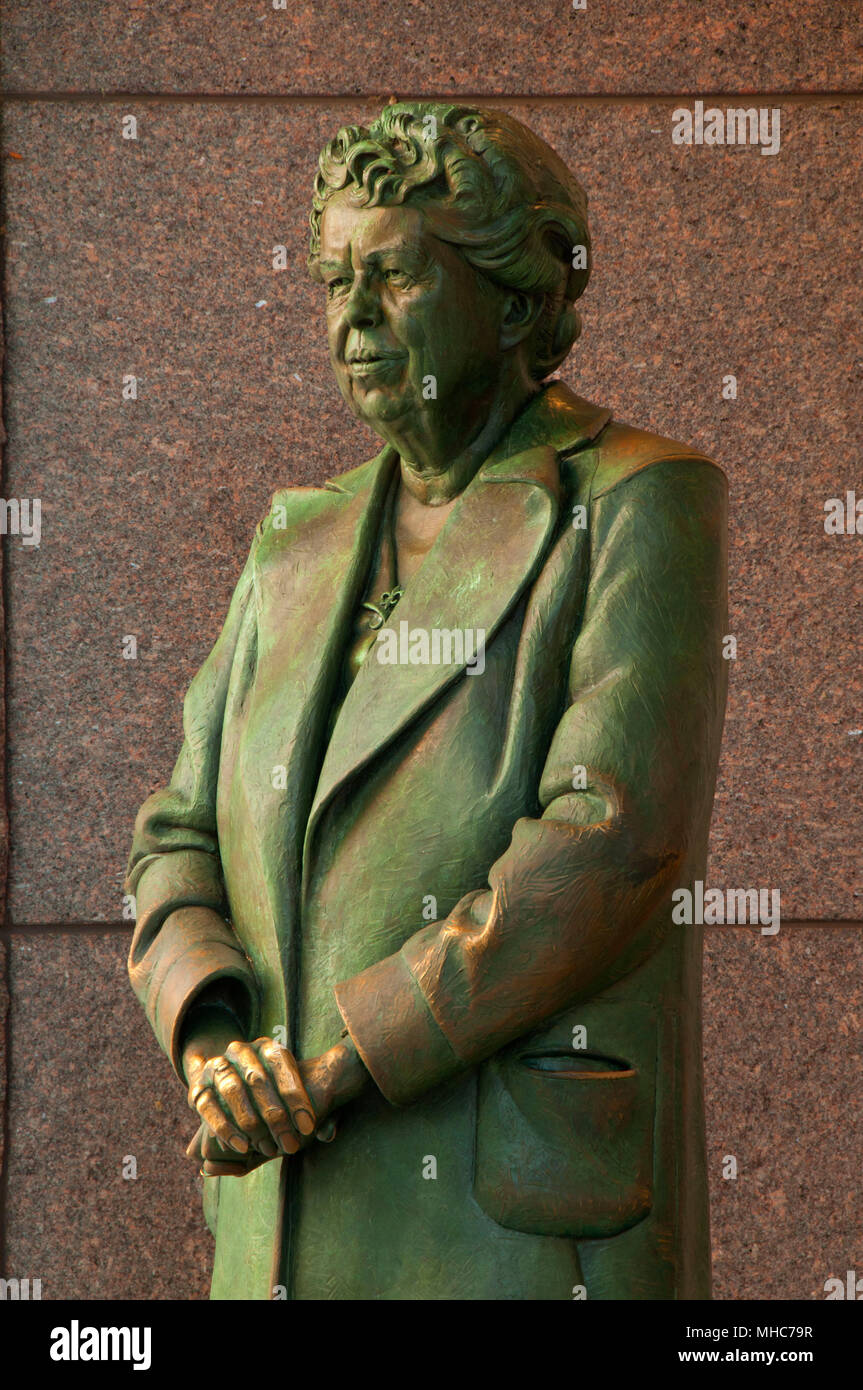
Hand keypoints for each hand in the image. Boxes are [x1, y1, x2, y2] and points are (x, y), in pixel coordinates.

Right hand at [185, 1035, 319, 1165]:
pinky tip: (242, 1147)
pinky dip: (225, 1128)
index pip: (283, 1066)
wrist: (230, 1075)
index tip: (308, 1127)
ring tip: (265, 1147)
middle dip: (275, 1115)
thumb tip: (329, 1135)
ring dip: (249, 1121)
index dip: (296, 1097)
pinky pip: (208, 1107)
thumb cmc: (273, 1090)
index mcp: (267, 1046)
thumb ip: (311, 1108)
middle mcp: (240, 1050)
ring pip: (232, 1090)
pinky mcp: (198, 1087)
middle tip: (289, 1144)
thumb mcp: (292, 1088)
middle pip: (257, 1079)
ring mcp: (217, 1065)